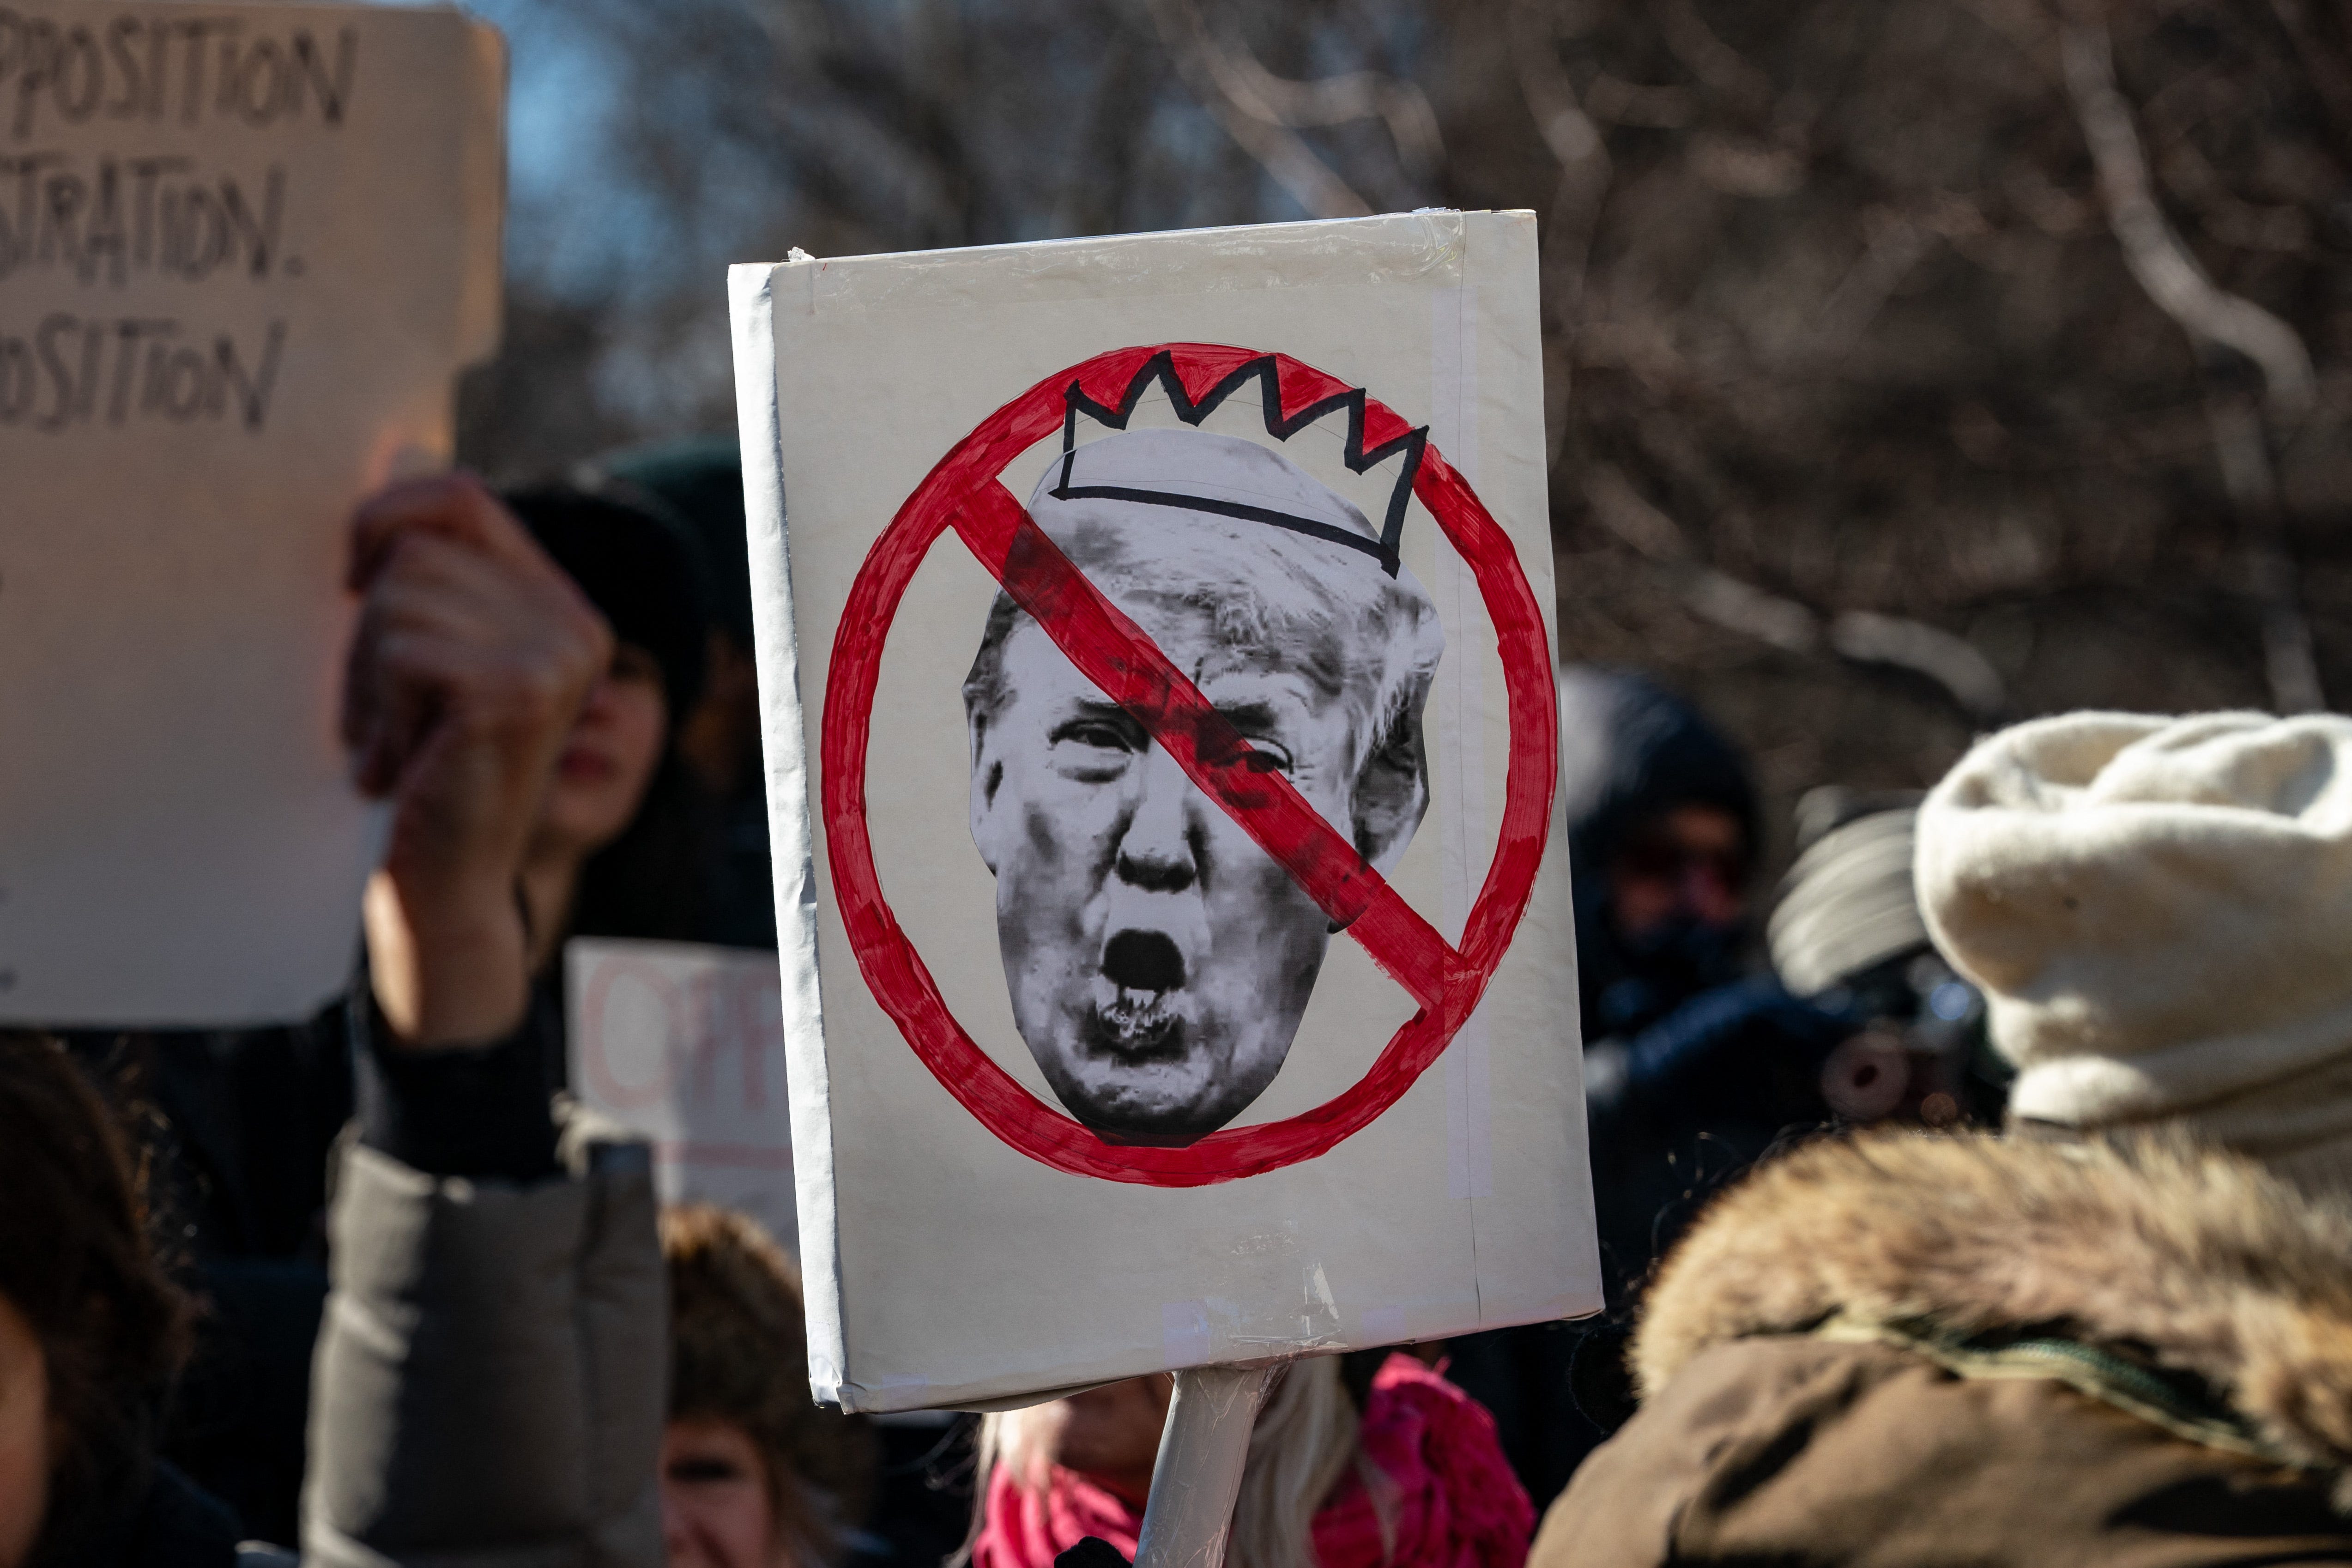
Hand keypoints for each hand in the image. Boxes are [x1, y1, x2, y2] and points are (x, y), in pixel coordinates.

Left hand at [343, 474, 610, 1046]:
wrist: (444, 886)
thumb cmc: (420, 769)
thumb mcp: (427, 657)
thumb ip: (424, 577)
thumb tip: (381, 463)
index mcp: (555, 605)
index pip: (461, 497)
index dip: (387, 513)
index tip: (348, 577)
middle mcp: (571, 623)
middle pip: (416, 550)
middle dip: (368, 627)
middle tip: (382, 710)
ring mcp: (553, 655)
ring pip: (400, 599)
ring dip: (368, 675)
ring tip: (392, 737)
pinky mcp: (517, 691)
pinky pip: (404, 648)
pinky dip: (379, 707)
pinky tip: (401, 759)